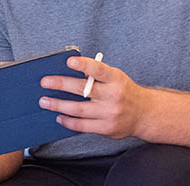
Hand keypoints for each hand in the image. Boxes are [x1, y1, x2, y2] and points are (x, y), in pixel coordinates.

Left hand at [39, 55, 154, 139]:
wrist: (144, 114)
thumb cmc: (124, 91)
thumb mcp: (116, 78)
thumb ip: (96, 75)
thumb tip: (67, 71)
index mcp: (116, 79)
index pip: (99, 69)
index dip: (84, 64)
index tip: (69, 61)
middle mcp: (114, 96)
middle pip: (82, 89)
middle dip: (60, 85)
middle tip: (44, 82)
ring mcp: (110, 113)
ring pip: (78, 109)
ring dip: (58, 105)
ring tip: (44, 101)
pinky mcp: (106, 128)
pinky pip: (81, 125)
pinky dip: (68, 121)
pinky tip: (59, 116)